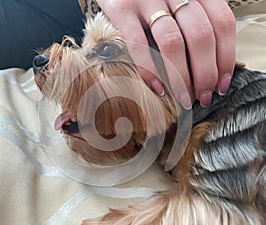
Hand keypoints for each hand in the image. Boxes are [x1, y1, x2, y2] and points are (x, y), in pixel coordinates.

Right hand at [96, 0, 235, 107]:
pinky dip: (148, 69)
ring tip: (184, 98)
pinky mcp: (122, 10)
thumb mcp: (180, 0)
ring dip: (181, 77)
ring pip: (172, 42)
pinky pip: (138, 44)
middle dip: (205, 74)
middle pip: (201, 37)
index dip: (226, 57)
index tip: (222, 84)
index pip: (222, 24)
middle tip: (203, 97)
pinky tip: (157, 88)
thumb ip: (195, 21)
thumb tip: (210, 64)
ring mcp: (147, 0)